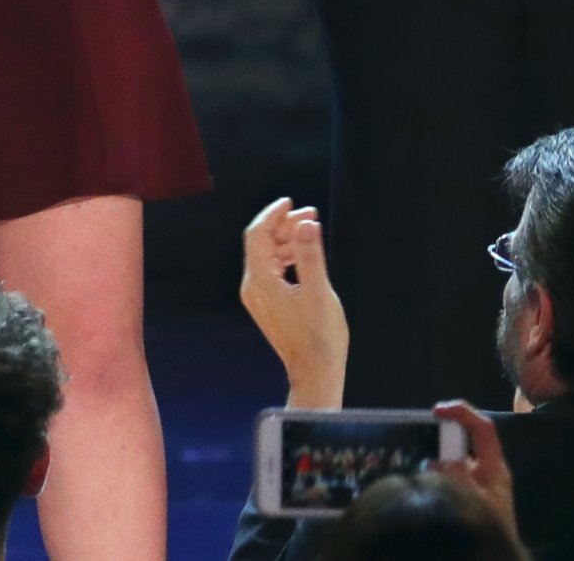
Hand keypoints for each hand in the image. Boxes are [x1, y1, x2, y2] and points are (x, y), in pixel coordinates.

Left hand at [239, 197, 348, 407]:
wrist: (315, 372)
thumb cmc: (320, 336)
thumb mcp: (319, 291)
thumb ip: (311, 255)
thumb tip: (306, 223)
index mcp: (260, 281)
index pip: (258, 235)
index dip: (273, 214)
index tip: (291, 201)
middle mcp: (252, 287)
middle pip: (261, 243)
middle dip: (283, 225)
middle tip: (310, 215)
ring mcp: (258, 297)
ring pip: (266, 256)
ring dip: (286, 241)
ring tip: (311, 230)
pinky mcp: (267, 304)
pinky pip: (271, 271)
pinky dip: (286, 257)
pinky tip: (304, 255)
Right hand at [432, 401, 516, 530]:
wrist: (495, 559)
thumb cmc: (491, 531)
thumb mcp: (476, 504)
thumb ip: (459, 479)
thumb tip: (441, 461)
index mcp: (494, 469)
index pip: (483, 429)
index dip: (461, 413)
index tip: (436, 412)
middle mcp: (488, 472)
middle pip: (466, 443)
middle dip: (443, 443)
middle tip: (424, 455)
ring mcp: (479, 486)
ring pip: (454, 463)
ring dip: (437, 466)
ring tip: (422, 480)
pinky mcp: (469, 498)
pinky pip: (449, 480)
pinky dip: (437, 481)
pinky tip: (426, 492)